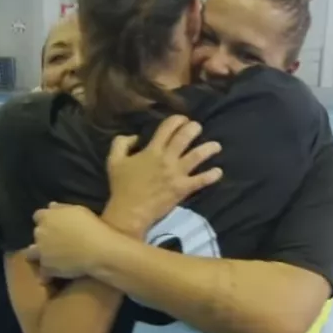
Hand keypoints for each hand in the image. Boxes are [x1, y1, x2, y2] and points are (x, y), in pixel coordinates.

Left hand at [25, 203, 112, 278]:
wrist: (97, 250)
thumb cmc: (90, 226)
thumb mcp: (78, 210)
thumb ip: (61, 208)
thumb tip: (51, 206)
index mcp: (47, 217)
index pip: (38, 216)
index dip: (45, 220)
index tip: (53, 224)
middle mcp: (40, 233)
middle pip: (36, 234)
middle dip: (43, 237)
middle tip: (56, 241)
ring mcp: (41, 251)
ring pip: (32, 253)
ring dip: (38, 255)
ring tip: (49, 259)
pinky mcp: (47, 267)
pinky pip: (43, 271)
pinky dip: (46, 274)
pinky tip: (52, 277)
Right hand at [102, 114, 222, 235]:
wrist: (129, 212)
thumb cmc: (121, 187)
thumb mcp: (113, 161)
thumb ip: (121, 143)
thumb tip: (135, 136)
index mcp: (151, 150)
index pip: (167, 128)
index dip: (177, 120)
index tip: (182, 119)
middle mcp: (166, 159)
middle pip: (185, 137)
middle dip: (194, 128)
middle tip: (198, 127)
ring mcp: (176, 174)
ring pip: (197, 156)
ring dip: (209, 148)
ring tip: (216, 146)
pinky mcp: (183, 189)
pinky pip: (201, 180)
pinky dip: (211, 175)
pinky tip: (218, 172)